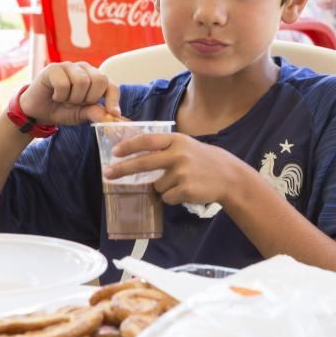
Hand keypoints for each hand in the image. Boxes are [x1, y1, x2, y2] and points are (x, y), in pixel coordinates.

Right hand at [18, 62, 120, 126]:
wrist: (38, 112)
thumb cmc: (62, 110)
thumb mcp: (81, 115)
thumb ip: (94, 113)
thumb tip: (111, 115)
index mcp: (95, 79)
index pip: (111, 86)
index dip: (113, 100)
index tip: (113, 113)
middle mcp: (84, 69)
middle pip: (100, 80)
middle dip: (89, 98)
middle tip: (77, 103)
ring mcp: (69, 66)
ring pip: (82, 81)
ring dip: (73, 98)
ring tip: (65, 99)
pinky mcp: (54, 68)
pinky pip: (64, 83)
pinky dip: (60, 95)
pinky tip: (54, 95)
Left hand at [103, 133, 239, 205]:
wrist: (228, 176)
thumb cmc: (201, 160)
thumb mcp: (185, 145)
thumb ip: (164, 147)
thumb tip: (133, 153)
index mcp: (177, 140)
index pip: (147, 141)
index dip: (129, 146)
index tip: (114, 152)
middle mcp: (178, 154)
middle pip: (143, 163)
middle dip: (122, 169)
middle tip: (107, 174)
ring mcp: (182, 172)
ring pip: (156, 185)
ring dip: (163, 187)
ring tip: (181, 182)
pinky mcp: (186, 189)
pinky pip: (166, 197)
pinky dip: (172, 197)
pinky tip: (186, 190)